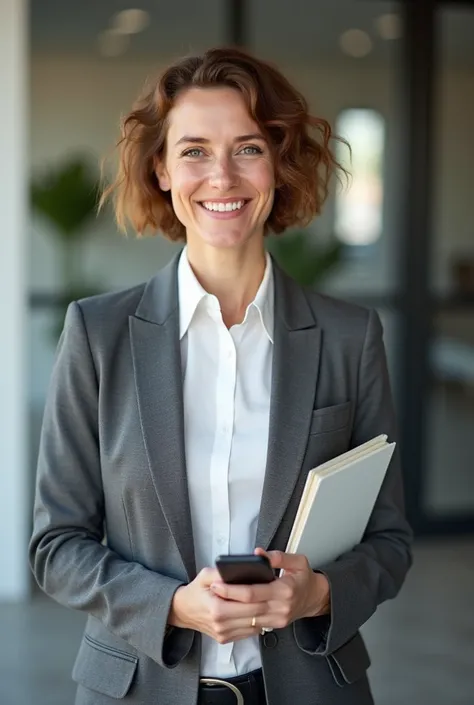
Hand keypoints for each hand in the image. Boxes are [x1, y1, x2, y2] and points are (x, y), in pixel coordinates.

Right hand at [168, 567, 269, 643]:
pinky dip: (257, 621)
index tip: (271, 582)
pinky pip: (249, 632)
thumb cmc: (196, 591)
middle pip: (256, 614)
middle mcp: (222, 625)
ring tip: (271, 600)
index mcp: (218, 608)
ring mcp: (224, 634)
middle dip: (269, 602)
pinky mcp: (226, 639)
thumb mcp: (206, 575)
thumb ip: (221, 572)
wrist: (183, 611)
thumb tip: (239, 569)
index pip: (249, 601)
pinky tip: (259, 611)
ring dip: (266, 614)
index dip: (263, 592)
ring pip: (256, 625)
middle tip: (276, 590)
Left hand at [210, 549, 330, 631]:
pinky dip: (239, 620)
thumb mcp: (297, 561)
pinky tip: (228, 612)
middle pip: (247, 608)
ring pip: (248, 620)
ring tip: (214, 601)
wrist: (316, 599)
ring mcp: (277, 620)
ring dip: (230, 613)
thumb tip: (258, 553)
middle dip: (226, 601)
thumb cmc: (305, 579)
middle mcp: (280, 608)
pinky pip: (253, 626)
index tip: (217, 584)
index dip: (233, 590)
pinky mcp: (274, 626)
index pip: (253, 593)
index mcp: (285, 590)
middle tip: (211, 592)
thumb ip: (278, 556)